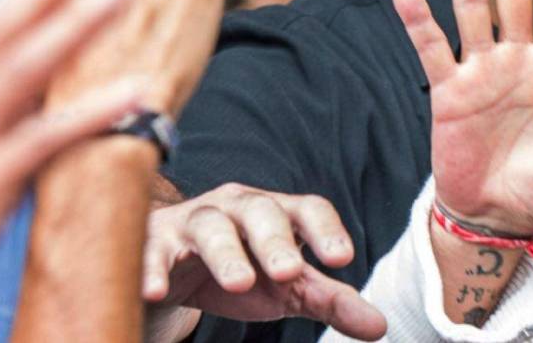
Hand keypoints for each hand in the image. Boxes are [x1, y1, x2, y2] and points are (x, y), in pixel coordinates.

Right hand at [142, 183, 386, 340]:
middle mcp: (237, 207)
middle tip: (290, 273)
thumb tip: (380, 326)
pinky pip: (153, 250)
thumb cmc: (244, 269)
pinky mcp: (153, 240)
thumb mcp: (287, 288)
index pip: (308, 208)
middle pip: (261, 211)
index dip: (326, 228)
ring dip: (225, 252)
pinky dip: (154, 268)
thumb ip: (331, 300)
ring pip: (210, 225)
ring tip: (240, 282)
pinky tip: (156, 292)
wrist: (172, 266)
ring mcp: (193, 219)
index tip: (342, 257)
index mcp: (277, 213)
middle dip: (276, 240)